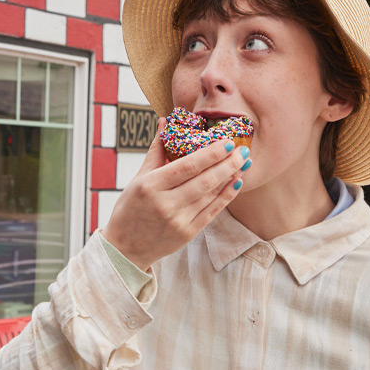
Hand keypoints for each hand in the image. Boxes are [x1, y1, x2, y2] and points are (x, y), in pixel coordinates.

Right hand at [101, 118, 245, 270]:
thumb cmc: (130, 208)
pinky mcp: (187, 233)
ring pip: (211, 195)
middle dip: (227, 164)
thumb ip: (156, 151)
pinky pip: (212, 212)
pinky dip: (226, 196)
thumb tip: (165, 122)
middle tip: (243, 150)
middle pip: (204, 181)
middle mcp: (166, 204)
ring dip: (231, 177)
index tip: (226, 141)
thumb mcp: (138, 178)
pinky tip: (236, 183)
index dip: (209, 154)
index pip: (187, 166)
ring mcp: (178, 221)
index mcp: (151, 186)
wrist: (125, 248)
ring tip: (244, 163)